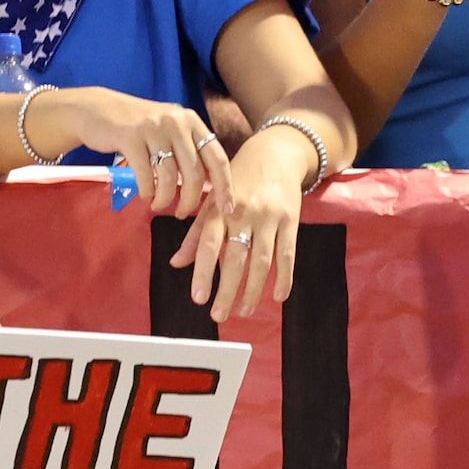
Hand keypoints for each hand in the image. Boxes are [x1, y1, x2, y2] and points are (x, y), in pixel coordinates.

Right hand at [38, 88, 229, 217]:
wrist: (97, 110)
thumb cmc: (137, 126)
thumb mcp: (169, 129)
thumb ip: (189, 150)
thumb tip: (212, 184)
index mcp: (191, 121)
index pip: (217, 157)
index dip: (224, 185)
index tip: (227, 208)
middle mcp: (176, 121)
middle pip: (194, 172)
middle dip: (190, 200)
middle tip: (181, 213)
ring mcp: (153, 127)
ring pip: (169, 177)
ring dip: (165, 199)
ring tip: (158, 205)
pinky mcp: (130, 137)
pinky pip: (146, 176)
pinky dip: (147, 192)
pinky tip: (145, 195)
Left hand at [174, 129, 308, 321]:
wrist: (275, 152)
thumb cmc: (238, 179)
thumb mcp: (213, 200)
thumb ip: (196, 233)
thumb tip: (176, 263)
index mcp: (220, 209)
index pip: (209, 245)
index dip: (203, 272)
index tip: (199, 298)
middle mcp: (243, 213)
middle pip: (236, 258)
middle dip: (227, 290)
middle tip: (219, 316)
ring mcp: (269, 217)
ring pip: (262, 260)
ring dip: (253, 289)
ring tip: (244, 311)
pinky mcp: (291, 219)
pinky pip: (288, 253)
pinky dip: (284, 277)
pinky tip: (278, 297)